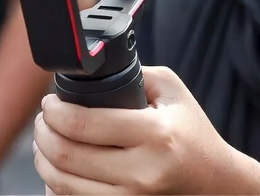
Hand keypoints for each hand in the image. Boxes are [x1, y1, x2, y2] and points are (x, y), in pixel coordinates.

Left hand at [33, 66, 246, 194]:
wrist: (216, 183)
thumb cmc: (193, 134)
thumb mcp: (173, 92)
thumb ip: (134, 75)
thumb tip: (90, 74)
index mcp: (156, 134)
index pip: (85, 124)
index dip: (55, 111)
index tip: (50, 102)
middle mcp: (143, 172)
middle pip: (67, 156)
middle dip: (43, 134)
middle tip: (44, 120)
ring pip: (64, 184)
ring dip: (43, 160)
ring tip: (45, 143)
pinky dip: (56, 187)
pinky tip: (57, 171)